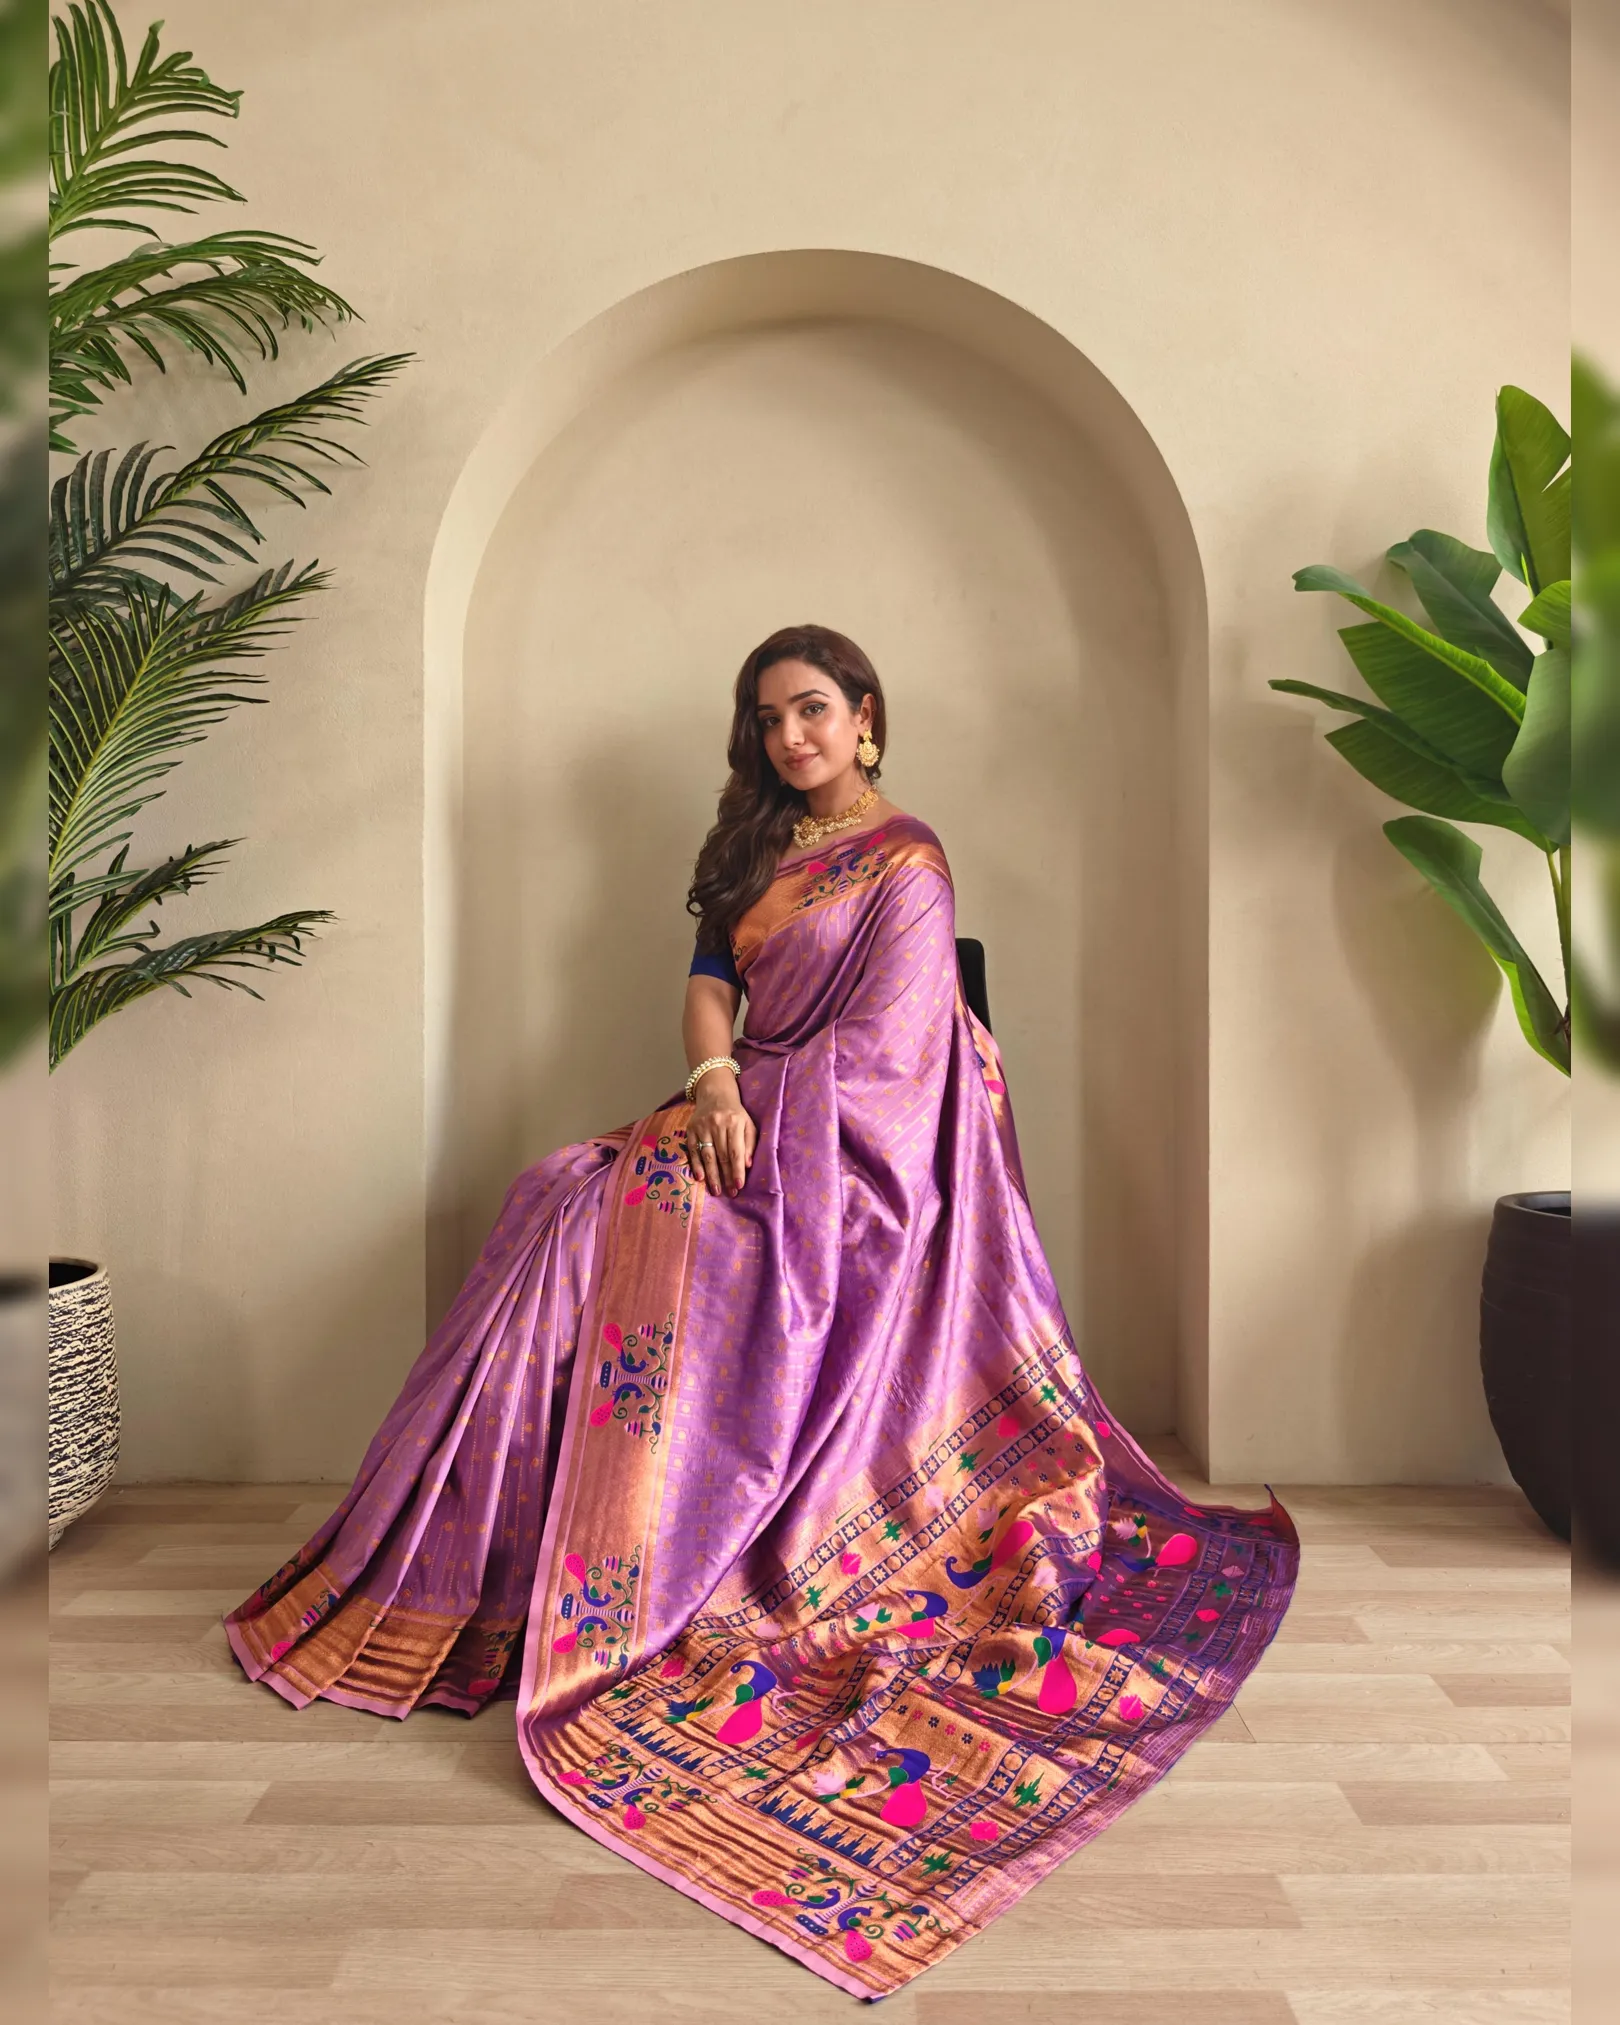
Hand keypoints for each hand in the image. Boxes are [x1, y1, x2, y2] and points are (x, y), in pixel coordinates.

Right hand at [685, 1068, 754, 1196]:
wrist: (715, 1093)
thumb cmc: (735, 1113)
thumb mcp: (748, 1124)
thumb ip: (750, 1143)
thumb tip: (747, 1165)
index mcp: (734, 1122)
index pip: (736, 1151)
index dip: (737, 1170)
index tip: (739, 1186)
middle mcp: (717, 1124)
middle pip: (722, 1155)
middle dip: (726, 1176)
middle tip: (729, 1193)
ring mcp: (702, 1127)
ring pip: (707, 1155)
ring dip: (711, 1175)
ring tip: (716, 1190)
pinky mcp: (690, 1129)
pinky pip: (692, 1150)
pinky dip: (696, 1164)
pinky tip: (700, 1177)